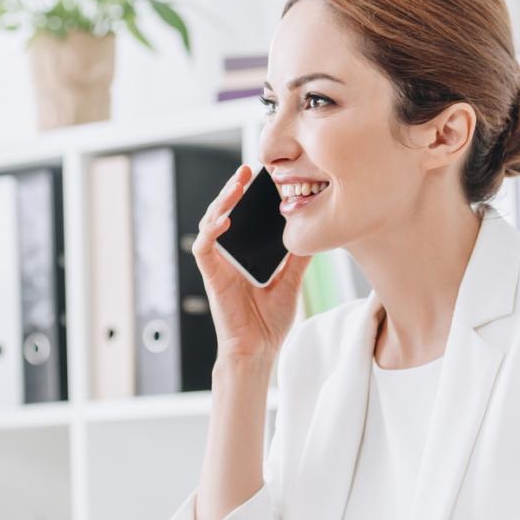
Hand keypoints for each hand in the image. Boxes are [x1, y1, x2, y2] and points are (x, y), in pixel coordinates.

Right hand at [191, 165, 312, 363]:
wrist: (259, 350)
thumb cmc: (270, 321)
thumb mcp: (292, 282)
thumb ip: (298, 258)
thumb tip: (315, 235)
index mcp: (246, 254)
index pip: (243, 216)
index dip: (248, 195)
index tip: (263, 176)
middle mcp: (230, 256)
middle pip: (226, 213)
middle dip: (233, 189)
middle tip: (247, 169)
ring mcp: (219, 264)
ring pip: (212, 223)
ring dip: (222, 201)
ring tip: (236, 184)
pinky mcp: (212, 276)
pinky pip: (204, 248)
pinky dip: (211, 230)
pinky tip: (225, 217)